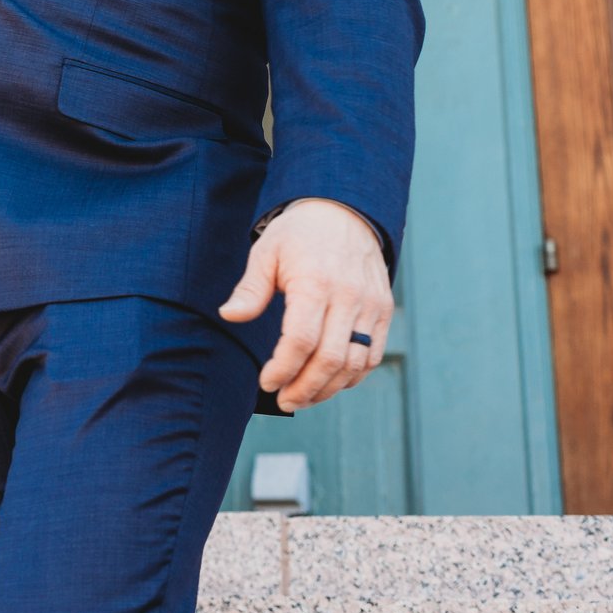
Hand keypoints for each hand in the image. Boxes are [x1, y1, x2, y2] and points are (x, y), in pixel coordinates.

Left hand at [218, 198, 392, 411]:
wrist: (345, 211)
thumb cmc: (298, 234)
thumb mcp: (267, 251)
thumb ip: (251, 288)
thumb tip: (229, 315)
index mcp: (315, 282)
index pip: (301, 340)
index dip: (283, 368)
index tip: (266, 382)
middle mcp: (348, 297)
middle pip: (330, 359)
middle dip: (305, 388)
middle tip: (284, 401)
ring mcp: (371, 306)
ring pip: (355, 364)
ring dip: (328, 389)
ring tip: (302, 398)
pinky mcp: (383, 311)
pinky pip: (373, 355)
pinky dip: (353, 376)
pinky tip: (329, 383)